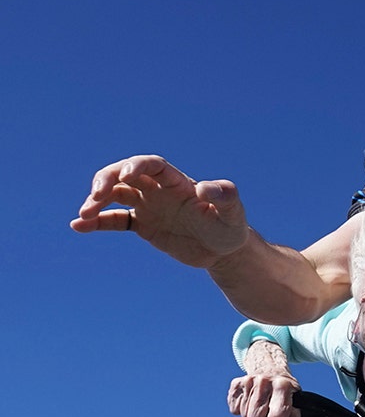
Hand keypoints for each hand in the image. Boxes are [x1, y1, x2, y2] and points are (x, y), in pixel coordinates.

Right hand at [72, 155, 248, 267]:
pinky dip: (97, 222)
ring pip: (115, 195)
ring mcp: (149, 206)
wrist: (224, 251)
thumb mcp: (233, 213)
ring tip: (85, 215)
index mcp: (178, 182)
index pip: (153, 165)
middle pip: (125, 174)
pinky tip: (79, 227)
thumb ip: (224, 196)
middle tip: (96, 195)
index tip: (126, 175)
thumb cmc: (231, 227)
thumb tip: (205, 189)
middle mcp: (159, 190)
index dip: (137, 165)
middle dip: (107, 179)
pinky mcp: (144, 225)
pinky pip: (115, 220)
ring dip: (97, 201)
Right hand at [228, 373, 301, 416]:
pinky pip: (234, 409)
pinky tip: (251, 399)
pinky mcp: (235, 383)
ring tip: (260, 402)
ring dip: (252, 413)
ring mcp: (248, 381)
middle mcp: (264, 381)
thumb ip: (294, 412)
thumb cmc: (283, 388)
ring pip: (244, 415)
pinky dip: (242, 408)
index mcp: (282, 385)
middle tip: (268, 408)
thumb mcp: (296, 397)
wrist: (269, 368)